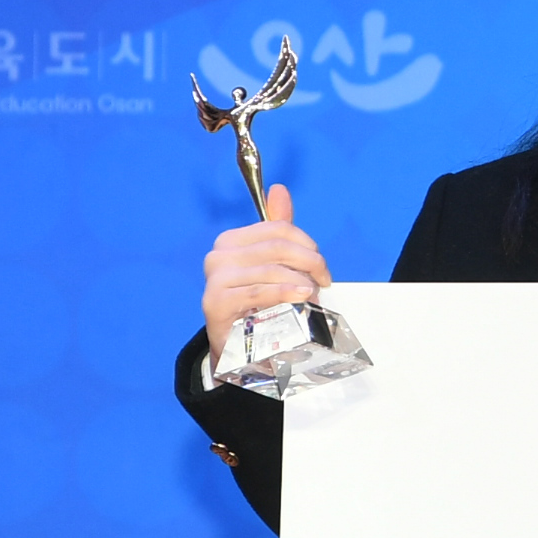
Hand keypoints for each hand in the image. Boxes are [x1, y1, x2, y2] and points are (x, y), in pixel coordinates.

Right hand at [202, 185, 330, 358]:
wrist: (238, 347)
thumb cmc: (258, 306)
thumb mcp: (271, 266)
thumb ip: (277, 230)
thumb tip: (278, 189)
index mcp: (232, 241)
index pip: (278, 229)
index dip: (307, 245)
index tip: (322, 267)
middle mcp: (219, 255)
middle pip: (277, 247)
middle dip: (309, 263)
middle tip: (323, 282)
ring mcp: (215, 278)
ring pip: (271, 269)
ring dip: (301, 282)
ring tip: (313, 296)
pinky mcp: (215, 302)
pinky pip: (258, 291)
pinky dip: (285, 293)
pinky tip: (301, 298)